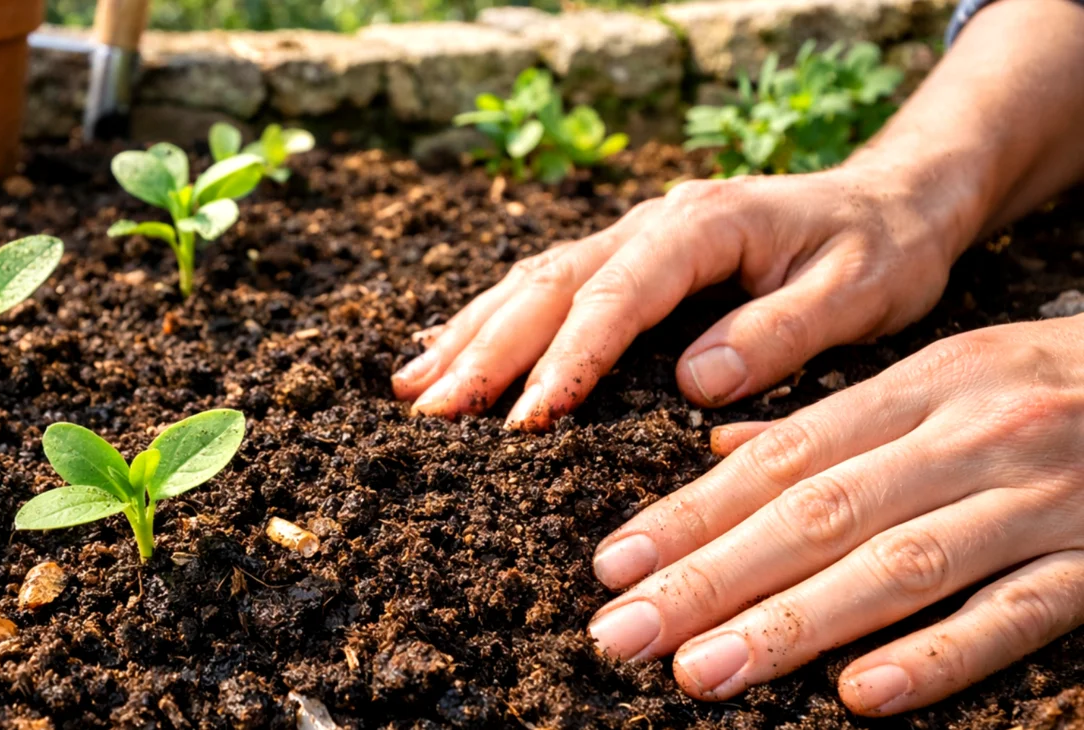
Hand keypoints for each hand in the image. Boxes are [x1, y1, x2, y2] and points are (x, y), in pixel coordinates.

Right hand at [393, 166, 974, 428]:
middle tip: (430, 416)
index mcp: (704, 225)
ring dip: (472, 336)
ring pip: (532, 281)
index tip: (524, 422)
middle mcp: (654, 223)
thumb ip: (783, 332)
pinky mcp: (629, 259)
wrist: (894, 200)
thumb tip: (694, 382)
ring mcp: (634, 237)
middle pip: (551, 286)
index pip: (616, 295)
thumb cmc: (882, 247)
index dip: (565, 359)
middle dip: (487, 352)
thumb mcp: (861, 290)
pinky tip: (448, 351)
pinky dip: (491, 320)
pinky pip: (545, 284)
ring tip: (413, 390)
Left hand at [588, 318, 1083, 714]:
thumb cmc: (1052, 383)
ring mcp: (1039, 501)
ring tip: (701, 673)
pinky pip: (1019, 614)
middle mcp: (969, 438)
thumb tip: (722, 455)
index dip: (691, 513)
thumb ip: (836, 423)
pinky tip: (862, 695)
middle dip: (709, 578)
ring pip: (899, 566)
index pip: (782, 459)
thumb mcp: (943, 376)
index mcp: (922, 388)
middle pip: (819, 514)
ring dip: (793, 624)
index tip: (614, 565)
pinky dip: (940, 654)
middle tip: (621, 635)